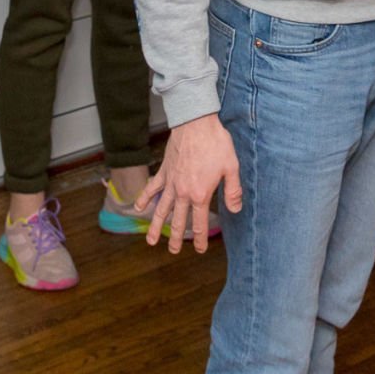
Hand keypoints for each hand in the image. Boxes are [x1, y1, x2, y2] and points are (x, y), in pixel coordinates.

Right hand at [135, 114, 241, 254]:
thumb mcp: (231, 167)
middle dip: (177, 238)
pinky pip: (152, 188)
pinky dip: (144, 198)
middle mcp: (183, 192)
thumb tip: (236, 210)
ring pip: (161, 209)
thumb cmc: (216, 143)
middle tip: (174, 251)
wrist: (196, 123)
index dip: (201, 238)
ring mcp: (171, 183)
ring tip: (151, 242)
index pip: (200, 223)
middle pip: (178, 221)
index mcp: (200, 194)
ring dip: (156, 226)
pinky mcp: (164, 171)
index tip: (201, 250)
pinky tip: (138, 208)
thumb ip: (232, 191)